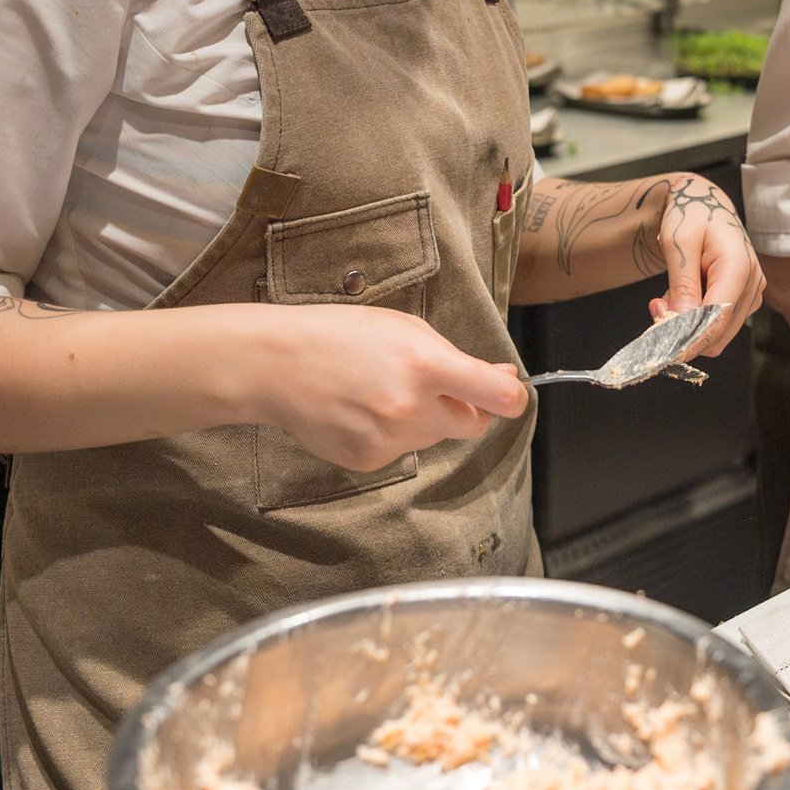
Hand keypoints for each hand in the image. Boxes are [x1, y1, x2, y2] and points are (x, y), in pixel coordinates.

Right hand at [252, 304, 528, 472]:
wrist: (275, 365)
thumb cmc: (340, 335)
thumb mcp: (405, 328)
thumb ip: (457, 359)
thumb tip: (504, 379)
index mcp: (425, 364)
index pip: (496, 397)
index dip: (513, 398)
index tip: (511, 395)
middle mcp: (410, 407)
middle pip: (472, 426)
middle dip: (466, 409)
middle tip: (434, 386)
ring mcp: (388, 440)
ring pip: (434, 438)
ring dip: (423, 419)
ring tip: (380, 391)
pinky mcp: (368, 461)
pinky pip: (401, 451)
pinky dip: (392, 435)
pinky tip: (361, 411)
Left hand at [647, 174, 765, 355]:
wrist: (704, 203)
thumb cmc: (690, 215)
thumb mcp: (678, 243)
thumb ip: (683, 285)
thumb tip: (682, 326)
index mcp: (739, 267)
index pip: (717, 319)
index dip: (690, 340)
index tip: (662, 347)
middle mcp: (752, 284)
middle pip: (719, 334)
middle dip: (684, 331)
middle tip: (655, 308)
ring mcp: (751, 294)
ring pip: (717, 334)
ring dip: (688, 325)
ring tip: (667, 297)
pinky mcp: (743, 299)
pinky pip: (718, 324)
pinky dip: (695, 319)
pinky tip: (681, 297)